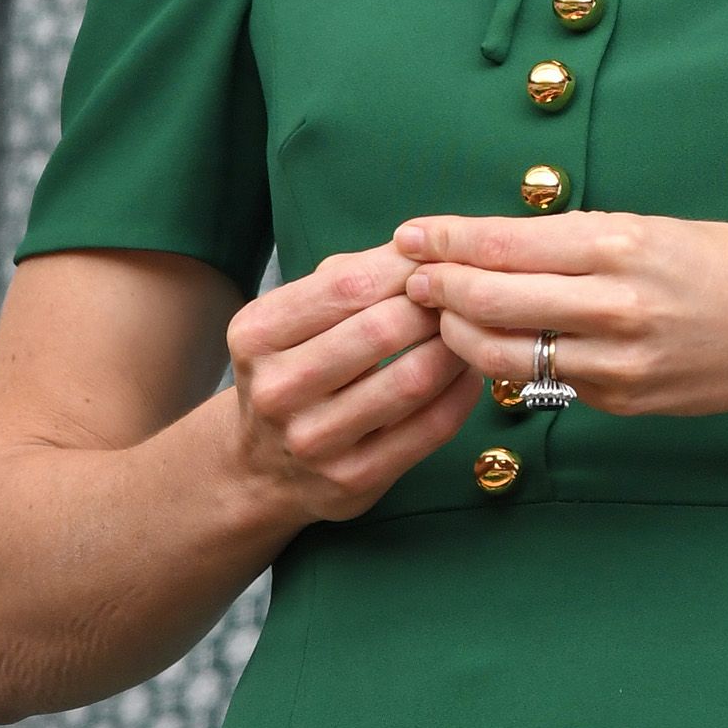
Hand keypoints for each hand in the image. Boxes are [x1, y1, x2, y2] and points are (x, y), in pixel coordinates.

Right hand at [226, 241, 487, 520]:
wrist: (259, 467)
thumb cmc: (294, 370)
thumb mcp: (294, 318)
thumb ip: (349, 277)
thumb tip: (423, 247)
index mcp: (257, 335)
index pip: (347, 284)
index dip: (406, 266)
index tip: (440, 258)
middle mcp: (278, 389)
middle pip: (383, 330)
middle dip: (436, 306)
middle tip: (465, 296)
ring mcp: (314, 440)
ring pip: (412, 380)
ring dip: (456, 348)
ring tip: (471, 331)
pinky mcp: (353, 479)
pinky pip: (431, 427)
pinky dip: (462, 393)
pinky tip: (468, 373)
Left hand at [393, 207, 727, 421]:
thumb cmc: (724, 265)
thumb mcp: (652, 228)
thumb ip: (576, 240)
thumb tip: (498, 244)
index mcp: (620, 246)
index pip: (504, 243)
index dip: (446, 240)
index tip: (411, 234)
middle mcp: (613, 304)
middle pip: (490, 299)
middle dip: (437, 288)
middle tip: (412, 280)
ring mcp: (614, 361)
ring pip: (504, 353)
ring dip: (462, 334)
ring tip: (447, 317)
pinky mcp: (617, 399)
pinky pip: (545, 380)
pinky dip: (514, 361)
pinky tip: (503, 345)